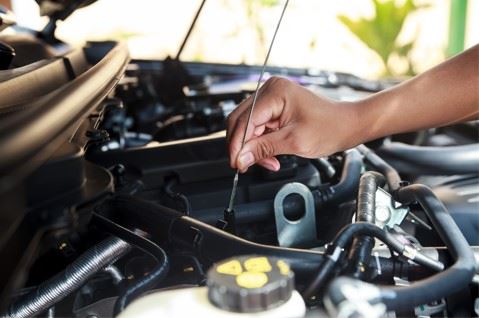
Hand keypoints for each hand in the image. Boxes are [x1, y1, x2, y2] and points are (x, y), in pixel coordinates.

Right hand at [226, 77, 360, 171]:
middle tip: (245, 165)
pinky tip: (270, 156)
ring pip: (247, 127)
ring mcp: (271, 99)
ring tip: (268, 162)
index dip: (237, 145)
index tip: (236, 163)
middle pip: (241, 121)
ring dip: (253, 148)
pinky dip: (260, 144)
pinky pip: (258, 128)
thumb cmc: (331, 127)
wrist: (348, 125)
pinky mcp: (274, 109)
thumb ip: (264, 149)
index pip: (244, 120)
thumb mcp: (295, 142)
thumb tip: (241, 157)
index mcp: (275, 92)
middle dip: (243, 146)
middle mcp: (270, 91)